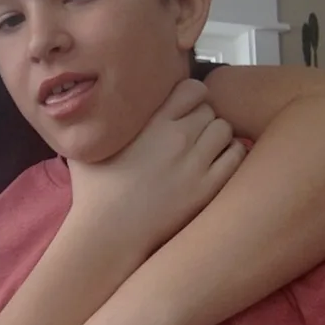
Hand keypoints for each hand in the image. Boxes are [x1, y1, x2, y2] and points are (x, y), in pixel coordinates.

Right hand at [68, 79, 245, 257]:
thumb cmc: (94, 194)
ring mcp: (195, 163)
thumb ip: (101, 124)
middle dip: (201, 118)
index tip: (184, 109)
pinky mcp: (208, 188)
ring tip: (204, 149)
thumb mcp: (88, 147)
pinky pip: (236, 156)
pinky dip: (230, 154)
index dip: (191, 97)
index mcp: (152, 122)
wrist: (109, 234)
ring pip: (224, 130)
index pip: (192, 89)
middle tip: (189, 135)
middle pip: (209, 110)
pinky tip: (216, 163)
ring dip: (216, 136)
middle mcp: (177, 137)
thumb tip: (96, 110)